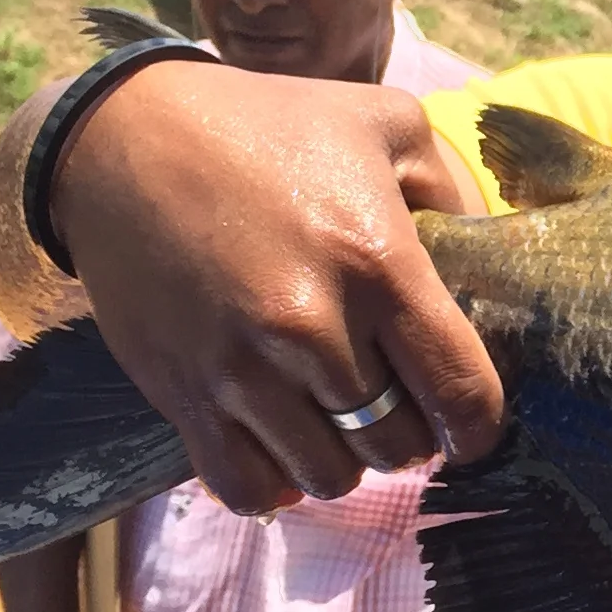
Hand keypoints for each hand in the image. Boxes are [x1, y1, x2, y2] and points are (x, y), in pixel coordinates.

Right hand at [49, 60, 501, 515]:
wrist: (120, 138)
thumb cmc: (264, 126)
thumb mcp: (384, 123)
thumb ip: (452, 191)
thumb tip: (490, 255)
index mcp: (377, 262)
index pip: (461, 391)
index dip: (478, 426)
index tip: (468, 423)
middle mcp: (311, 327)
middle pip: (396, 445)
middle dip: (409, 436)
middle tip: (395, 405)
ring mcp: (241, 369)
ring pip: (328, 477)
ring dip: (344, 460)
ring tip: (337, 421)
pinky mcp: (182, 393)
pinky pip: (246, 488)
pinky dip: (274, 483)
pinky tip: (281, 449)